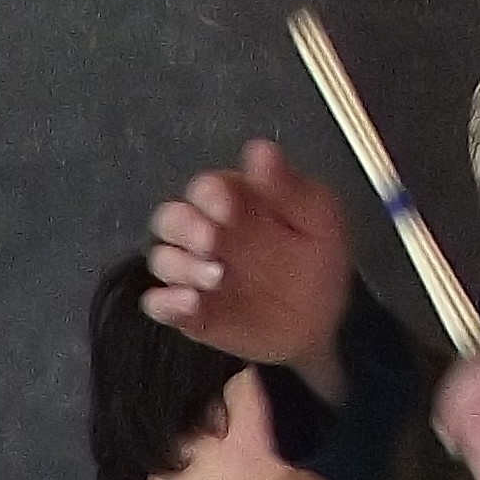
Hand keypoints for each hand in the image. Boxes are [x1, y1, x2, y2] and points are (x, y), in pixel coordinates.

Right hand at [145, 139, 354, 396]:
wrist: (320, 327)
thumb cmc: (317, 266)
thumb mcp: (318, 220)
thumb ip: (289, 187)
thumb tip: (262, 152)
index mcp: (235, 203)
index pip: (206, 187)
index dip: (209, 194)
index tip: (226, 206)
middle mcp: (208, 234)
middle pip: (171, 217)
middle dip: (185, 227)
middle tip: (211, 242)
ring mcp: (195, 272)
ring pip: (162, 258)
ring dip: (180, 266)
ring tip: (216, 278)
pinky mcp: (189, 311)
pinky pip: (159, 303)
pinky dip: (168, 303)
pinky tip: (193, 303)